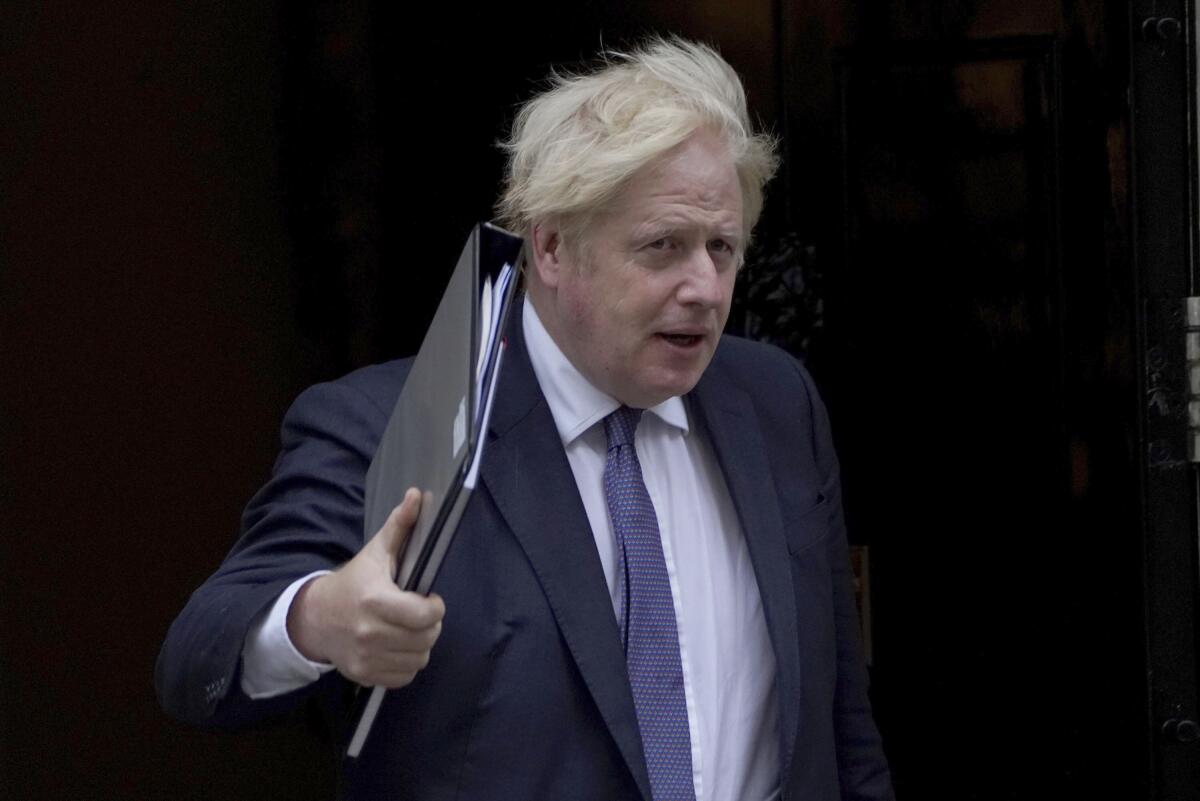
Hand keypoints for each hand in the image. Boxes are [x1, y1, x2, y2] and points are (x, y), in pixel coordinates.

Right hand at [287, 488, 444, 686]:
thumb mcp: (376, 552)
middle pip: (426, 638)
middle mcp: (369, 632)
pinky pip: (404, 676)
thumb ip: (400, 526)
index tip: (429, 598)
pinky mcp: (364, 675)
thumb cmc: (353, 582)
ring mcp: (366, 657)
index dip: (435, 607)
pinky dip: (407, 663)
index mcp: (375, 600)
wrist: (315, 618)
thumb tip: (418, 495)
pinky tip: (397, 646)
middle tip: (419, 613)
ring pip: (419, 659)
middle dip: (430, 625)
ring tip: (408, 629)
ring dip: (420, 644)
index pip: (424, 615)